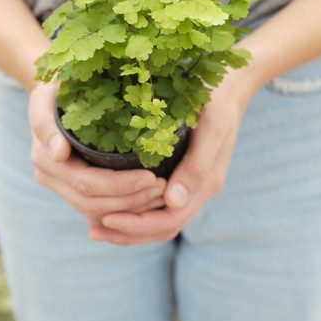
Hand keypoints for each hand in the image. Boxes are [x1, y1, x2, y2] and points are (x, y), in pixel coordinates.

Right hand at [28, 81, 166, 228]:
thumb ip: (46, 123)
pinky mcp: (71, 192)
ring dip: (131, 208)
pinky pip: (99, 212)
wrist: (53, 94)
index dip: (120, 184)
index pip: (87, 182)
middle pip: (93, 202)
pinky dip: (125, 210)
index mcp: (45, 156)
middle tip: (164, 187)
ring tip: (161, 193)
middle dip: (131, 198)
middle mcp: (48, 176)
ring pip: (96, 212)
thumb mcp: (47, 96)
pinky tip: (149, 198)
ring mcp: (59, 187)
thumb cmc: (58, 87)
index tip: (151, 176)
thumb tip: (58, 154)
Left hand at [88, 70, 253, 244]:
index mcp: (205, 183)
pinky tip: (109, 204)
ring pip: (157, 220)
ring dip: (128, 228)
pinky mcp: (177, 173)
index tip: (107, 217)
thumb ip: (196, 165)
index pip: (169, 221)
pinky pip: (155, 204)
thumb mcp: (211, 128)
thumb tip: (173, 201)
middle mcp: (196, 190)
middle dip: (127, 233)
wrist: (227, 87)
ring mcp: (188, 184)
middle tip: (93, 231)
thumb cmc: (217, 102)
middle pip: (161, 227)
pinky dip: (133, 211)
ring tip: (96, 225)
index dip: (137, 225)